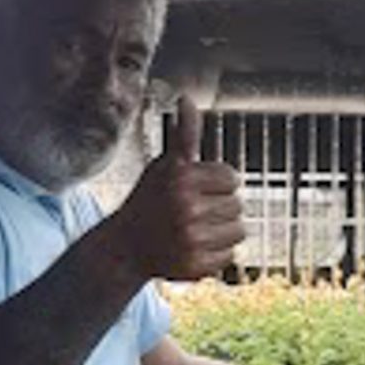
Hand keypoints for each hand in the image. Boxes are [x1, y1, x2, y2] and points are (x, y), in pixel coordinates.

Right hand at [113, 94, 243, 283]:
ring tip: (197, 229)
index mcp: (182, 179)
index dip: (217, 183)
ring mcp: (191, 239)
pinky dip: (217, 253)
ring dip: (222, 230)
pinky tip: (194, 247)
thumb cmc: (149, 200)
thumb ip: (184, 135)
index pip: (231, 178)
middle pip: (238, 205)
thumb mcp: (164, 165)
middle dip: (220, 207)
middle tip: (194, 212)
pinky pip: (230, 256)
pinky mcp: (196, 265)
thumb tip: (187, 99)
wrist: (125, 247)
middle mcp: (186, 208)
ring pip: (239, 231)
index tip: (196, 190)